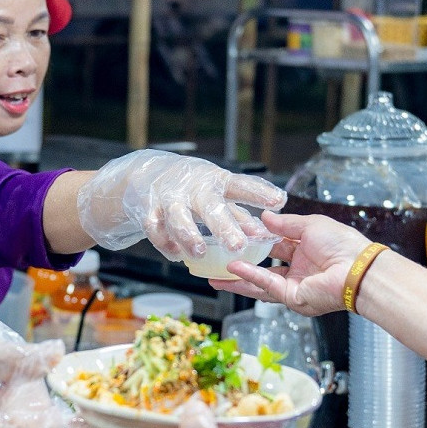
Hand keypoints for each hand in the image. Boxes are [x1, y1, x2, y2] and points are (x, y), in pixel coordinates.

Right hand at [78, 151, 285, 257]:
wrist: (147, 173)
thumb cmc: (192, 187)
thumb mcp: (218, 194)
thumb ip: (239, 215)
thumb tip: (262, 233)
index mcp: (216, 182)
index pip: (241, 185)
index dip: (259, 194)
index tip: (279, 201)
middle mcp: (194, 188)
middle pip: (209, 206)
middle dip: (223, 226)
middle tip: (237, 245)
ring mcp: (170, 197)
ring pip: (178, 217)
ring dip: (188, 236)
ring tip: (198, 253)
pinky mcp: (149, 209)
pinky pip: (155, 228)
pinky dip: (164, 242)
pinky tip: (175, 254)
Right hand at [217, 212, 374, 316]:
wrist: (357, 269)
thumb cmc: (343, 245)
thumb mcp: (310, 225)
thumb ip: (285, 223)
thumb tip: (266, 218)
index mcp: (307, 252)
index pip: (276, 246)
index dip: (258, 240)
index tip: (239, 233)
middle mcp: (299, 271)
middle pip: (264, 267)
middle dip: (242, 265)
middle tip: (220, 259)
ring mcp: (295, 286)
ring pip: (260, 282)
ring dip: (238, 278)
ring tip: (215, 275)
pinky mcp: (292, 297)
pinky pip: (266, 285)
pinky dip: (249, 277)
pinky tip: (233, 269)